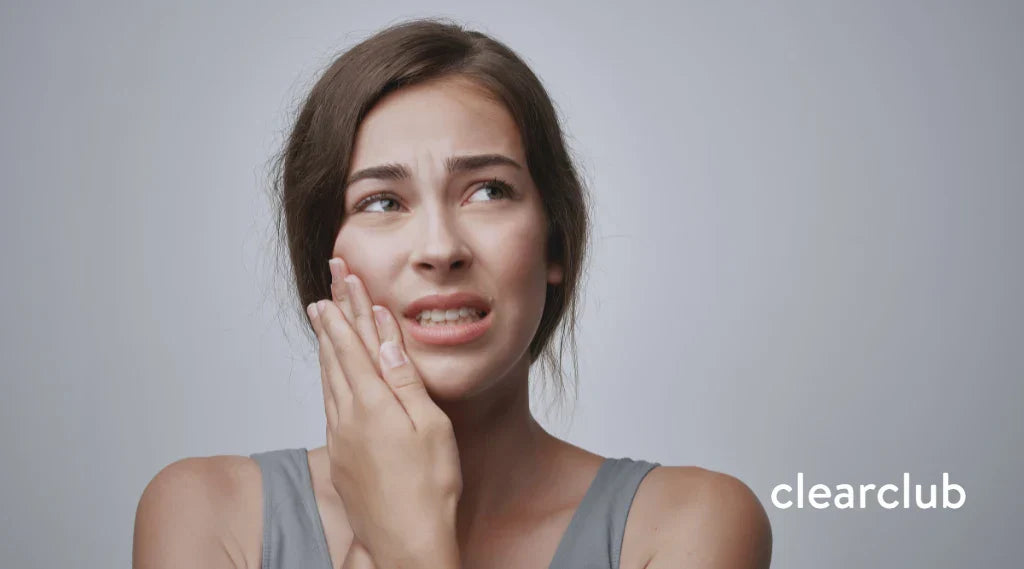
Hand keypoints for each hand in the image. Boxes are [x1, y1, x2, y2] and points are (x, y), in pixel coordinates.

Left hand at [307, 257, 462, 567]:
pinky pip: (329, 401)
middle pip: (337, 353)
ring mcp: (340, 436)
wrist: (405, 543)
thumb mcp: (430, 426)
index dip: (350, 307)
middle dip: (333, 315)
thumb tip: (386, 340)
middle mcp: (348, 415)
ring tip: (322, 317)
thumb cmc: (430, 488)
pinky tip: (329, 373)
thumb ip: (404, 380)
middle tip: (328, 284)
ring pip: (328, 377)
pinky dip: (328, 375)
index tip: (344, 278)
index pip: (356, 342)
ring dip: (326, 343)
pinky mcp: (339, 455)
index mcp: (373, 403)